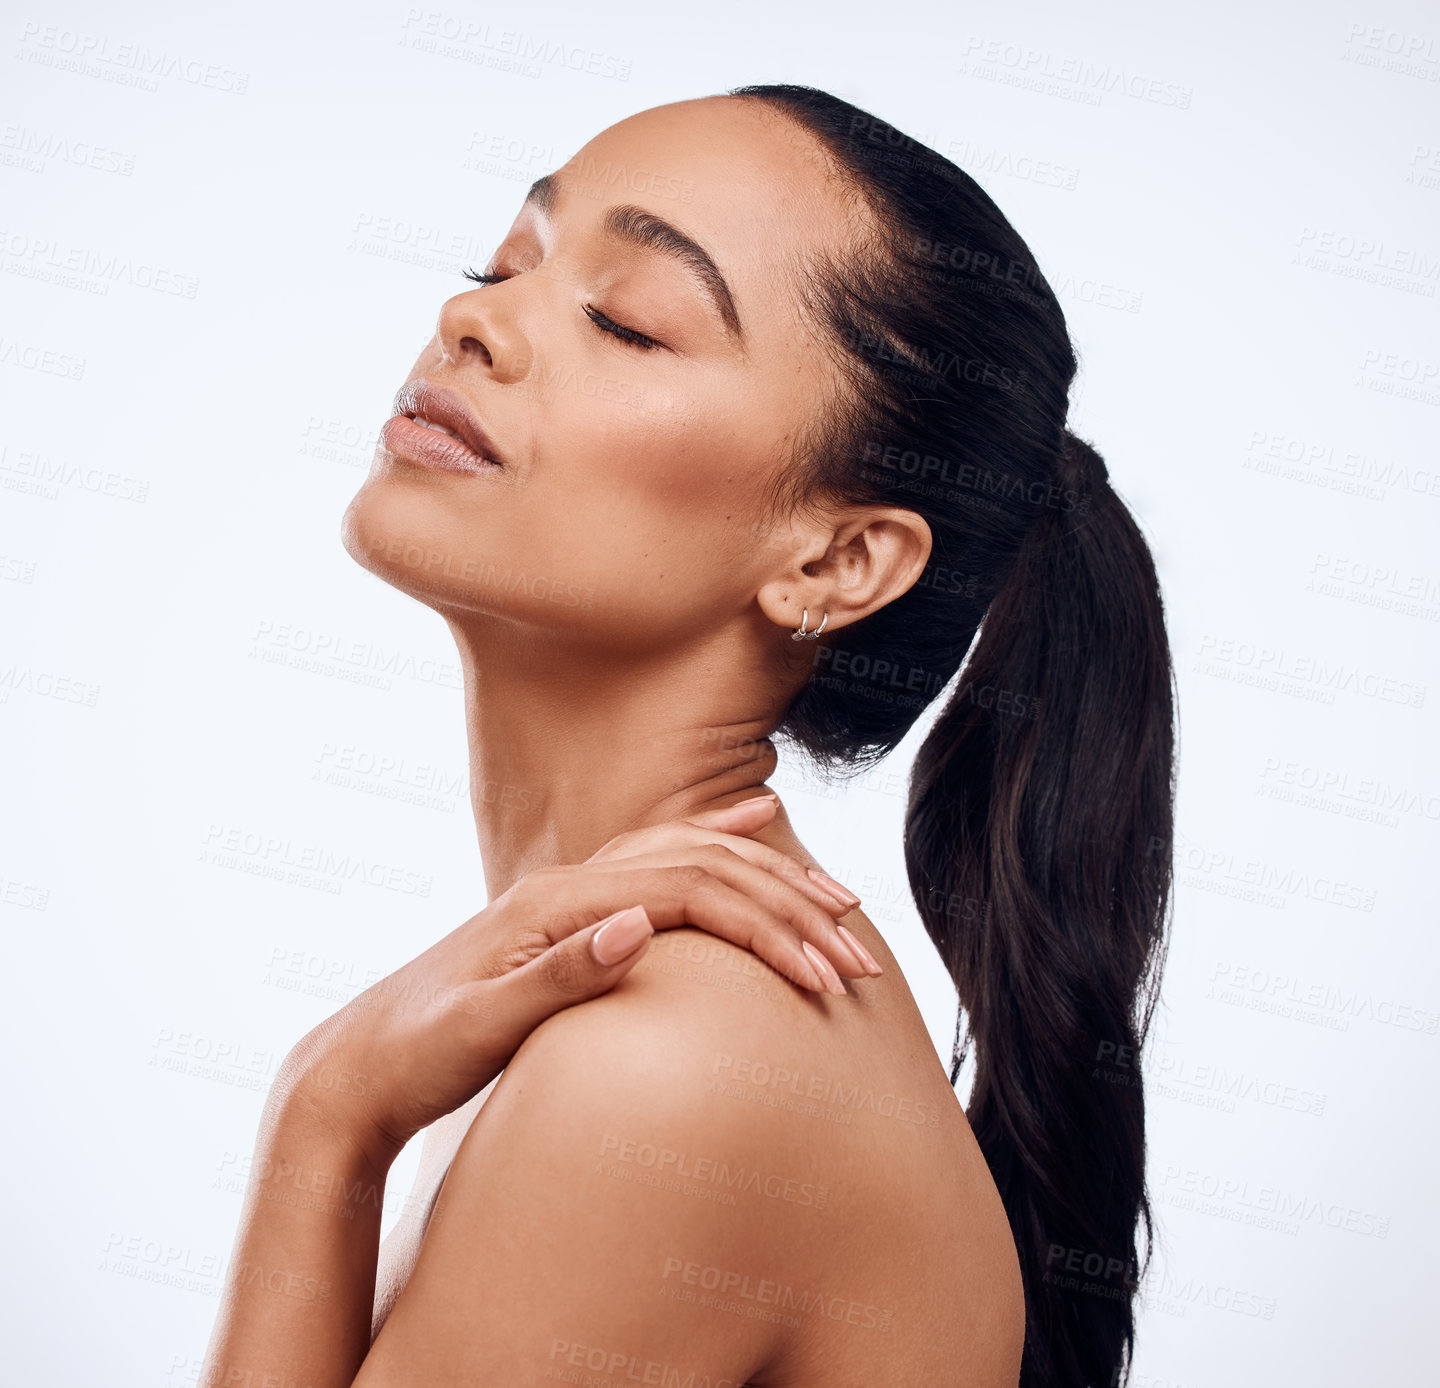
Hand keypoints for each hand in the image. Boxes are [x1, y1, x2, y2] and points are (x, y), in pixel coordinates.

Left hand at [271, 795, 877, 1169]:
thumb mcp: (476, 1029)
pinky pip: (659, 860)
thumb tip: (640, 924)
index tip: (825, 973)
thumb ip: (557, 974)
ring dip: (769, 876)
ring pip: (690, 857)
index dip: (764, 926)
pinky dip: (716, 844)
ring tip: (835, 897)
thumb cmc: (414, 1054)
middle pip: (703, 866)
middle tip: (859, 950)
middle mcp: (568, 884)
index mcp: (554, 904)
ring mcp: (570, 894)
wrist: (355, 1068)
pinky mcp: (570, 915)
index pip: (688, 890)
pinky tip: (750, 831)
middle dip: (788, 905)